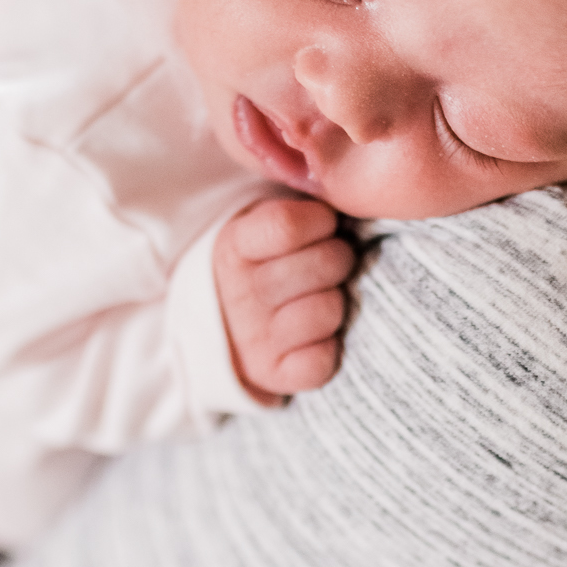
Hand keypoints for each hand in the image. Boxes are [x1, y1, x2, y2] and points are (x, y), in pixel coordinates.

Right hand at [214, 198, 354, 399]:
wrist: (219, 328)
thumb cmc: (261, 263)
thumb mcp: (258, 224)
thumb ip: (293, 206)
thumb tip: (347, 193)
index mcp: (234, 246)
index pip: (289, 223)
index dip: (321, 220)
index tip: (323, 225)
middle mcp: (239, 293)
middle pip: (326, 264)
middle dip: (339, 258)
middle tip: (327, 263)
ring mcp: (254, 338)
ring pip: (331, 310)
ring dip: (336, 302)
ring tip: (318, 297)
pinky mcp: (273, 374)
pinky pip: (324, 359)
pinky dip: (328, 347)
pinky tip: (314, 335)